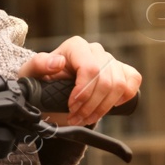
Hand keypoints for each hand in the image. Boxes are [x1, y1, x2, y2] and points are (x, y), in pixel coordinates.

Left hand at [17, 35, 141, 126]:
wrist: (51, 90)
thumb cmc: (42, 80)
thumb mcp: (31, 73)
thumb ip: (39, 64)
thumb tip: (57, 62)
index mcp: (75, 47)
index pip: (90, 68)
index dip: (84, 92)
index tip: (71, 106)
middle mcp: (95, 50)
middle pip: (106, 80)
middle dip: (91, 105)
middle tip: (76, 118)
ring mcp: (110, 60)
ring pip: (119, 85)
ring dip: (103, 108)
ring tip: (86, 117)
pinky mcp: (121, 71)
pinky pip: (132, 82)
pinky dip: (123, 97)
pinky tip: (106, 105)